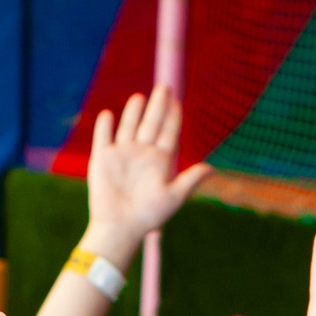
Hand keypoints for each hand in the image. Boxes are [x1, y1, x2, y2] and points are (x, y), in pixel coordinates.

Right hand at [84, 84, 211, 254]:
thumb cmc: (148, 216)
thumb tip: (213, 169)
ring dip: (133, 113)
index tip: (178, 101)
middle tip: (164, 87)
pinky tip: (108, 114)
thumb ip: (190, 180)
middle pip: (151, 124)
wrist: (120, 228)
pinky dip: (105, 127)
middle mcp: (141, 155)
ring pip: (128, 127)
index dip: (174, 117)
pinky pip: (103, 139)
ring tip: (140, 97)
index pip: (168, 133)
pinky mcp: (102, 161)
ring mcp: (121, 156)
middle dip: (158, 106)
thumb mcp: (173, 197)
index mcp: (159, 161)